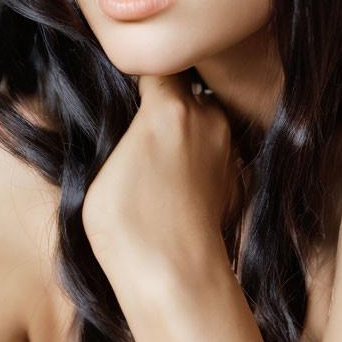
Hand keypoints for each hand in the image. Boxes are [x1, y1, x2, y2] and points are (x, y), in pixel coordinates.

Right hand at [81, 71, 243, 287]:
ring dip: (187, 131)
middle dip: (168, 103)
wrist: (176, 273)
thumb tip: (139, 127)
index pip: (159, 67)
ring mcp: (227, 149)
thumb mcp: (104, 168)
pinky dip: (200, 159)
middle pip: (188, 93)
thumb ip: (127, 133)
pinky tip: (179, 185)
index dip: (143, 74)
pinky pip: (216, 153)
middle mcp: (208, 120)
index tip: (131, 86)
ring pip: (206, 122)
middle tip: (144, 128)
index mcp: (171, 109)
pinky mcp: (237, 177)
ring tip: (161, 162)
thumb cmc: (128, 225)